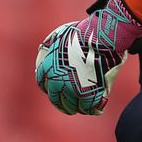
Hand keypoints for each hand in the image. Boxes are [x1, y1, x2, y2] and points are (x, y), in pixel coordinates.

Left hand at [35, 0, 141, 114]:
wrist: (101, 36)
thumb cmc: (84, 32)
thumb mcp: (59, 35)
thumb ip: (50, 45)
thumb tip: (41, 49)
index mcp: (46, 68)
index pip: (44, 85)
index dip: (53, 89)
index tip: (60, 90)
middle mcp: (55, 82)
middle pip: (57, 100)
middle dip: (64, 104)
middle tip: (72, 107)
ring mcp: (71, 89)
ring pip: (73, 106)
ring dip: (79, 107)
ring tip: (87, 107)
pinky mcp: (87, 95)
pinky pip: (89, 108)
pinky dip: (94, 108)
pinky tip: (98, 108)